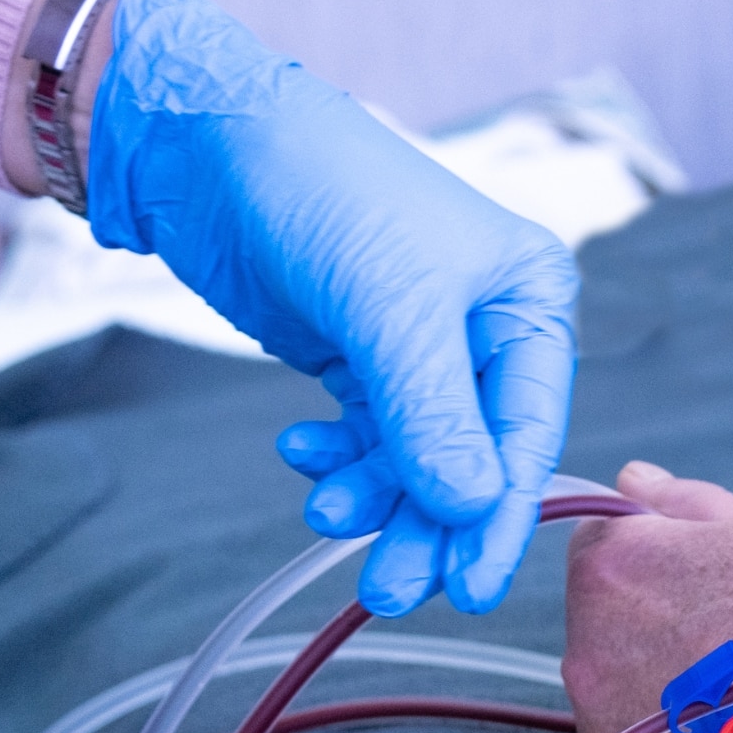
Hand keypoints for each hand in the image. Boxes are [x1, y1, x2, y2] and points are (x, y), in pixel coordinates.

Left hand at [87, 0, 577, 617]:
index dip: (497, 520)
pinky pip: (370, 442)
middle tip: (386, 589)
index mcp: (527, 303)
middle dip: (427, 527)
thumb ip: (431, 415)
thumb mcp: (387, 306)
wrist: (204, 142)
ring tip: (325, 515)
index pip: (527, 436)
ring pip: (417, 464)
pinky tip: (304, 455)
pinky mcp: (366, 363)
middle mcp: (488, 333)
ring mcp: (425, 354)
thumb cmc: (317, 188)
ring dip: (375, 501)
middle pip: (473, 463)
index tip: (468, 590)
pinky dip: (341, 462)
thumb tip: (469, 508)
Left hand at [563, 463, 732, 732]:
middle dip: (652, 620)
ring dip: (660, 682)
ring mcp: (604, 722)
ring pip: (619, 687)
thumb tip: (632, 479)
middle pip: (602, 621)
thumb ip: (682, 505)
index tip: (702, 576)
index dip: (655, 556)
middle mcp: (586, 647)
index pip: (599, 546)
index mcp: (609, 568)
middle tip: (732, 633)